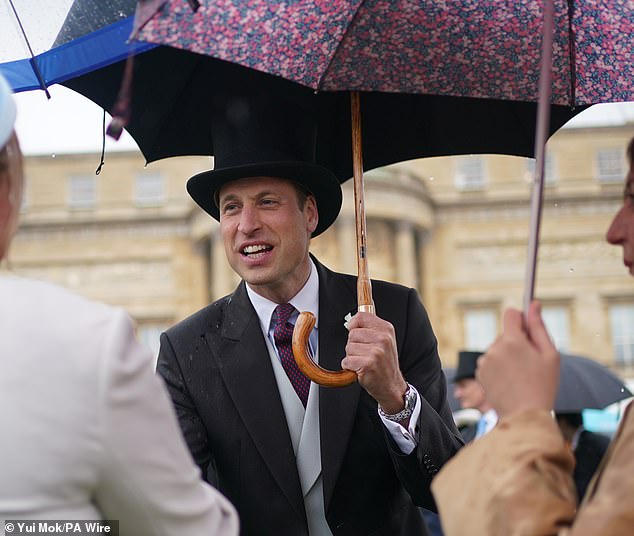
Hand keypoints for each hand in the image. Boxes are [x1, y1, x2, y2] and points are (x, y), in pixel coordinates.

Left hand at [341, 312, 407, 412]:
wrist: (391, 386)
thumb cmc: (385, 364)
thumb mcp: (384, 340)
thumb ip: (370, 328)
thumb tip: (353, 318)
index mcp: (386, 329)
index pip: (361, 317)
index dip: (354, 325)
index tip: (357, 333)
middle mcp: (383, 339)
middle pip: (352, 333)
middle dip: (354, 345)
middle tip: (365, 353)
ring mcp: (376, 352)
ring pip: (348, 347)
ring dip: (352, 357)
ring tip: (364, 361)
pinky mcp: (368, 364)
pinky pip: (347, 361)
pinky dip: (349, 367)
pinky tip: (360, 369)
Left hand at [476, 301, 559, 418]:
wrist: (525, 416)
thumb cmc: (543, 385)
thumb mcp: (549, 355)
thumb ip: (539, 327)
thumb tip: (533, 304)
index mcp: (511, 341)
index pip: (511, 314)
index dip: (521, 319)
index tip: (528, 328)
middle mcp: (494, 348)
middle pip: (505, 334)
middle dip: (517, 342)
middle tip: (531, 362)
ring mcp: (484, 362)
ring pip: (498, 349)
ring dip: (507, 356)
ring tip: (521, 375)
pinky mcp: (479, 374)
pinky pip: (491, 362)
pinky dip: (499, 368)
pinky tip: (510, 382)